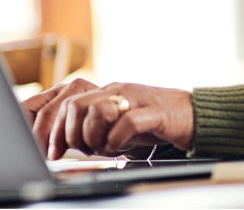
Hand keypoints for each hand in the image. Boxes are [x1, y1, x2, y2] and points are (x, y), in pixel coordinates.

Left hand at [24, 80, 193, 159]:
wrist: (193, 115)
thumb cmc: (152, 122)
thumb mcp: (116, 122)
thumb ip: (92, 126)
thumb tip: (62, 142)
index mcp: (105, 92)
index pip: (66, 102)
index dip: (52, 128)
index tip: (51, 150)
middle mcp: (116, 91)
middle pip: (75, 105)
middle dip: (69, 134)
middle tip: (78, 151)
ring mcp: (135, 99)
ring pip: (97, 111)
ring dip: (93, 137)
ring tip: (104, 149)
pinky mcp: (154, 112)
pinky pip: (126, 123)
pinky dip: (117, 140)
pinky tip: (121, 148)